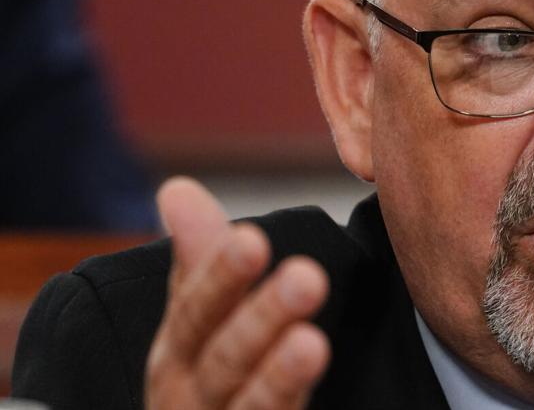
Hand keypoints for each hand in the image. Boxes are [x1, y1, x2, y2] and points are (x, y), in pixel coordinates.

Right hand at [146, 177, 330, 409]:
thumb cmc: (207, 384)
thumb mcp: (200, 327)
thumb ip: (198, 265)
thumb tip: (176, 188)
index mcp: (177, 357)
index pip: (194, 311)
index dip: (219, 278)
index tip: (252, 238)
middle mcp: (189, 400)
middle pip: (222, 360)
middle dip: (259, 319)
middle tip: (307, 275)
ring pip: (249, 408)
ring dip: (279, 378)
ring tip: (313, 342)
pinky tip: (312, 375)